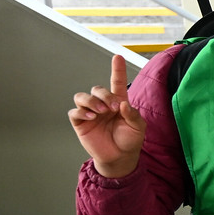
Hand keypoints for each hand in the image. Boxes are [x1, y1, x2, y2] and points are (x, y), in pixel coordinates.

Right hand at [69, 53, 146, 177]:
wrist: (120, 158)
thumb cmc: (130, 141)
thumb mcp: (138, 127)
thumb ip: (132, 115)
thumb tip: (122, 104)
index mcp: (118, 102)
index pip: (116, 82)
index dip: (117, 69)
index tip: (117, 57)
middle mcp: (103, 105)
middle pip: (97, 88)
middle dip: (104, 95)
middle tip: (112, 107)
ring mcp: (91, 113)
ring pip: (82, 96)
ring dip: (91, 101)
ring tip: (100, 112)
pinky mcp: (81, 123)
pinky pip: (75, 112)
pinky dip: (81, 111)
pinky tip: (91, 117)